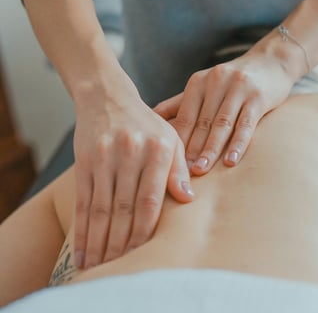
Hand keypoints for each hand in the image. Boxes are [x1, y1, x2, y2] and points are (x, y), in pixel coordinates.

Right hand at [73, 69, 193, 268]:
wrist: (108, 97)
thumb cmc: (146, 123)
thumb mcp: (171, 138)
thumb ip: (179, 169)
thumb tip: (188, 200)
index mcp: (158, 149)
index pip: (151, 200)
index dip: (145, 231)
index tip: (143, 254)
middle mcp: (131, 153)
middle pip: (125, 208)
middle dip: (121, 243)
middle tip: (118, 268)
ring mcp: (105, 156)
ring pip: (101, 208)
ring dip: (100, 241)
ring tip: (98, 265)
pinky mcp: (84, 160)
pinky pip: (83, 199)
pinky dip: (82, 227)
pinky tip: (82, 247)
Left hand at [154, 42, 298, 174]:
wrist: (270, 61)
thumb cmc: (232, 81)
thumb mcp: (204, 86)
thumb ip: (180, 102)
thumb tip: (151, 117)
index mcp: (198, 82)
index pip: (184, 116)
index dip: (177, 141)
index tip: (169, 163)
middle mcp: (216, 82)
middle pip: (201, 122)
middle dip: (191, 149)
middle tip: (182, 173)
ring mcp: (238, 88)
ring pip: (222, 124)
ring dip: (211, 149)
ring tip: (201, 170)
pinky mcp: (258, 96)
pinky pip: (246, 124)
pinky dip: (238, 143)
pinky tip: (231, 161)